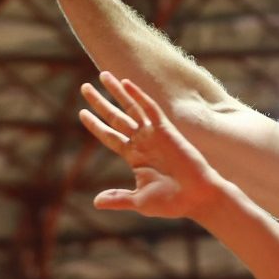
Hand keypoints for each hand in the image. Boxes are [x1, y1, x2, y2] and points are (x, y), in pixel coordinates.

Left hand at [79, 72, 224, 219]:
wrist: (196, 198)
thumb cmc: (171, 202)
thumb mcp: (139, 201)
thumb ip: (118, 198)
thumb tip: (95, 203)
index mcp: (134, 157)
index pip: (110, 136)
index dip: (96, 125)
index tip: (82, 112)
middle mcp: (142, 142)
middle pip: (116, 117)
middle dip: (100, 102)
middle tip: (84, 87)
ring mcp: (154, 135)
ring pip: (131, 108)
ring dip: (117, 92)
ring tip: (102, 75)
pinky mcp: (166, 131)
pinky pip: (150, 109)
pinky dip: (139, 96)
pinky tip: (126, 83)